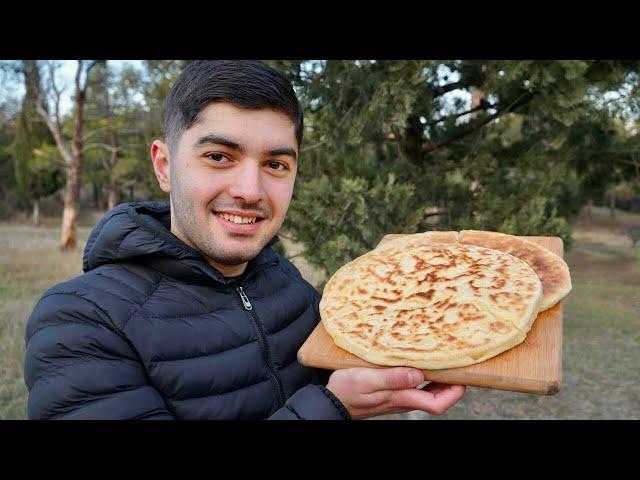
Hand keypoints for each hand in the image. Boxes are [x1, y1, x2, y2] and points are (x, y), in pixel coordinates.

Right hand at [326, 367, 465, 419]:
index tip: (461, 375)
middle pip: (437, 398)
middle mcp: (403, 399)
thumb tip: (418, 374)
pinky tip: (418, 362)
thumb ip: (392, 378)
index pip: (437, 404)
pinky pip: (413, 386)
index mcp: (401, 397)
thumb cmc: (346, 390)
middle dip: (451, 384)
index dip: (454, 393)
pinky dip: (422, 375)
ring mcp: (397, 397)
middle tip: (457, 363)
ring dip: (438, 379)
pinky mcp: (390, 392)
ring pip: (427, 392)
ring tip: (442, 359)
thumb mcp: (367, 379)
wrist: (331, 400)